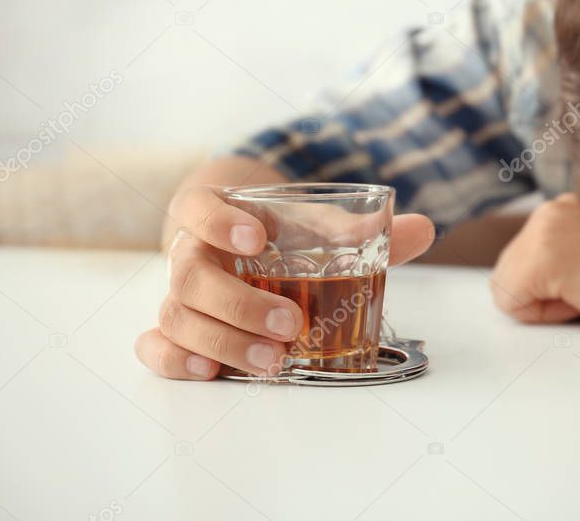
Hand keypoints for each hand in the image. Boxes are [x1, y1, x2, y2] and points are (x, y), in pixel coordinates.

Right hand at [135, 185, 433, 379]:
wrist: (236, 233)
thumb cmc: (278, 229)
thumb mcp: (312, 221)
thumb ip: (362, 229)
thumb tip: (425, 229)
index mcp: (214, 212)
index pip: (198, 206)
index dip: (219, 221)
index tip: (258, 236)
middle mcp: (189, 250)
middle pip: (189, 275)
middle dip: (239, 304)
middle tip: (291, 323)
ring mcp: (177, 292)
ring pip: (176, 315)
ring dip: (223, 341)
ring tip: (272, 360)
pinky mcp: (174, 328)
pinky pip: (155, 346)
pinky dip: (175, 361)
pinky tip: (211, 373)